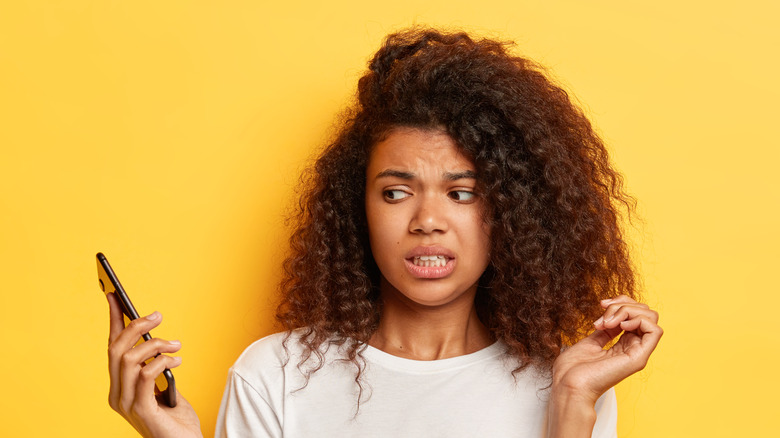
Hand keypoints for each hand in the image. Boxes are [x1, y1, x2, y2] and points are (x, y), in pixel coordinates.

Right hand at [107, 293, 202, 437]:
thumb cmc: (178, 420)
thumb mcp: (164, 386)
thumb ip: (155, 367)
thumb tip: (156, 339)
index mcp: (119, 388)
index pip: (112, 348)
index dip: (113, 321)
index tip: (115, 296)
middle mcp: (116, 395)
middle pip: (116, 350)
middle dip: (135, 326)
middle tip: (158, 316)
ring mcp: (125, 404)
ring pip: (128, 359)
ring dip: (154, 344)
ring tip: (176, 345)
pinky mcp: (140, 411)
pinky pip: (145, 375)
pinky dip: (160, 361)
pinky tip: (176, 361)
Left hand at [551, 295, 662, 404]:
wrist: (568, 385)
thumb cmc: (572, 370)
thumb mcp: (591, 342)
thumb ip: (606, 331)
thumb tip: (612, 318)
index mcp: (622, 345)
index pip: (635, 314)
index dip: (621, 302)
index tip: (601, 304)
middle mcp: (632, 348)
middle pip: (644, 312)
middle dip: (623, 304)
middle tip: (604, 316)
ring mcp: (637, 353)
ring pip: (651, 318)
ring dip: (628, 310)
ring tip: (608, 322)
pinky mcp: (638, 358)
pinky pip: (655, 330)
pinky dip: (638, 320)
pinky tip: (621, 325)